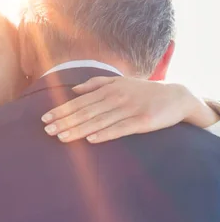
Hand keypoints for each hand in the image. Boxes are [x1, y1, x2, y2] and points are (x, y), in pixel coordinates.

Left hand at [42, 76, 218, 143]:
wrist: (175, 97)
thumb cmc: (144, 91)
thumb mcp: (120, 82)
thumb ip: (96, 84)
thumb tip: (73, 89)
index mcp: (108, 89)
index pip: (80, 101)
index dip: (62, 110)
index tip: (45, 118)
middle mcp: (115, 98)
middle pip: (85, 112)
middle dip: (64, 121)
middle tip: (47, 130)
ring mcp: (128, 110)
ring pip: (98, 121)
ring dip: (78, 130)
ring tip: (61, 137)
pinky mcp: (141, 122)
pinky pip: (119, 129)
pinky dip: (104, 134)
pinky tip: (90, 139)